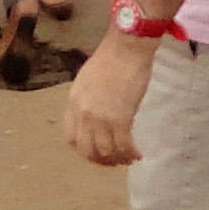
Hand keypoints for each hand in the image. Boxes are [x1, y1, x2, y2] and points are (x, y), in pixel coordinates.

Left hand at [62, 30, 159, 170]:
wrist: (126, 48)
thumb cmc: (111, 59)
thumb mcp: (87, 81)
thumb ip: (87, 102)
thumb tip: (94, 118)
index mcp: (73, 102)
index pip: (71, 137)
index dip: (83, 149)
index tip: (95, 152)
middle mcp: (83, 113)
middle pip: (87, 149)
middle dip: (101, 160)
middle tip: (113, 161)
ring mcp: (101, 117)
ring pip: (106, 151)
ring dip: (118, 159)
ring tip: (128, 158)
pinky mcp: (120, 118)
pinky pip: (123, 145)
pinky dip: (130, 153)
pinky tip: (137, 154)